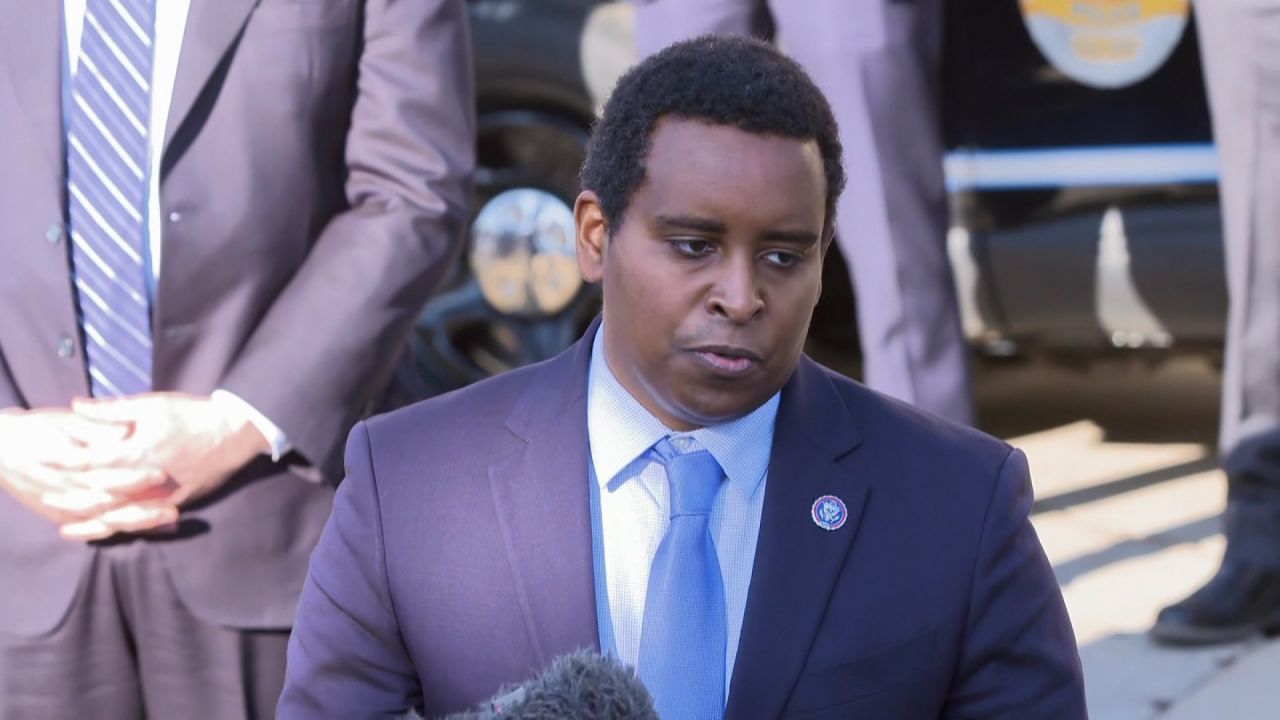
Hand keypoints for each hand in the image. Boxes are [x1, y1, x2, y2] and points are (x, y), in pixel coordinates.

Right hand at [0, 409, 171, 530]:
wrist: (0, 447)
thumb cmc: (38, 429)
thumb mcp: (67, 424)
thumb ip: (97, 429)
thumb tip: (125, 431)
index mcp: (73, 466)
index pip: (109, 475)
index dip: (135, 477)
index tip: (162, 475)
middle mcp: (69, 491)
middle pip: (111, 505)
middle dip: (144, 510)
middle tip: (174, 511)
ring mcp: (62, 507)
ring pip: (104, 521)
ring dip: (137, 524)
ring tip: (168, 524)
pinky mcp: (58, 514)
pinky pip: (89, 528)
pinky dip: (115, 532)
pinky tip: (140, 532)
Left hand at [56, 393, 270, 539]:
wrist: (236, 433)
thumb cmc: (193, 415)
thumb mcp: (152, 405)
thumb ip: (112, 409)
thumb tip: (77, 406)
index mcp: (139, 451)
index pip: (92, 459)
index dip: (66, 459)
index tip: (45, 458)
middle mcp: (147, 478)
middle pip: (100, 494)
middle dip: (72, 497)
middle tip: (48, 497)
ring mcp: (163, 495)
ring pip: (121, 515)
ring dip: (92, 521)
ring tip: (68, 527)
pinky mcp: (176, 504)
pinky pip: (144, 520)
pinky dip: (123, 526)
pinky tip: (108, 531)